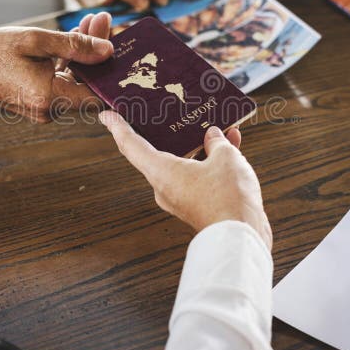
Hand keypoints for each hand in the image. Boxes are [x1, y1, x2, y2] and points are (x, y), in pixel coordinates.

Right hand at [0, 16, 112, 121]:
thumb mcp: (35, 41)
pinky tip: (74, 37)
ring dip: (85, 53)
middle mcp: (50, 110)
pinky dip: (70, 61)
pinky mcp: (39, 102)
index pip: (98, 94)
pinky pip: (63, 82)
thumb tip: (108, 50)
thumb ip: (75, 46)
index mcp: (50, 98)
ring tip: (90, 21)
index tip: (123, 46)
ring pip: (77, 81)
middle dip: (100, 52)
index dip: (113, 71)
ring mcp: (45, 108)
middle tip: (103, 20)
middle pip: (89, 83)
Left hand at [100, 111, 271, 248]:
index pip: (131, 145)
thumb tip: (214, 136)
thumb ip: (217, 142)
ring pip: (185, 163)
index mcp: (162, 172)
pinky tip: (231, 145)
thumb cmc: (228, 198)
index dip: (118, 127)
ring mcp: (181, 198)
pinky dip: (211, 161)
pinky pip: (199, 176)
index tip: (106, 115)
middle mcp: (165, 186)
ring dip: (199, 145)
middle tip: (167, 111)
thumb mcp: (226, 157)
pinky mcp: (197, 206)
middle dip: (168, 131)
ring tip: (216, 126)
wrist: (243, 238)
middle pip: (159, 152)